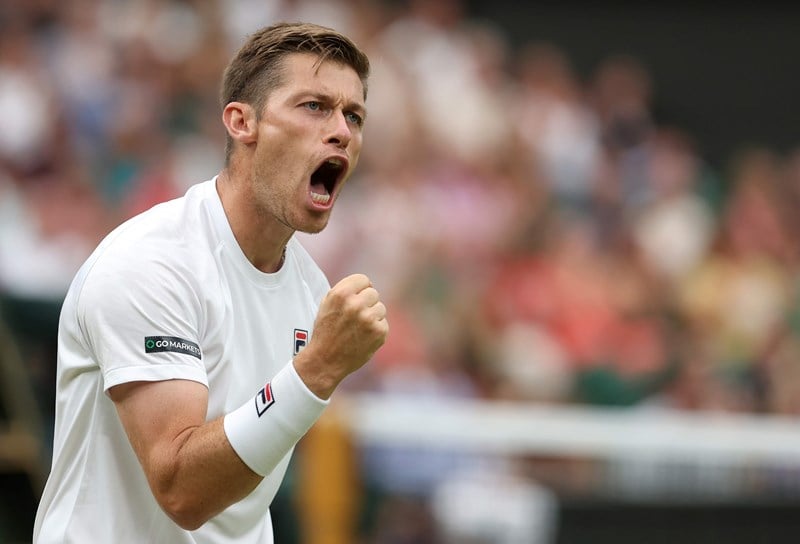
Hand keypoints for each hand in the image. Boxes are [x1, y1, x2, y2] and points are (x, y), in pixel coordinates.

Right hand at [294, 273, 387, 398]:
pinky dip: (376, 330)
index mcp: (340, 294)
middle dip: (367, 303)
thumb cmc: (325, 331)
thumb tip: (367, 284)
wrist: (325, 361)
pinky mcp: (379, 332)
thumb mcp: (327, 304)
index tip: (357, 297)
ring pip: (381, 307)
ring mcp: (368, 318)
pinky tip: (363, 337)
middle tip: (357, 316)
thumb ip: (345, 291)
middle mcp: (355, 304)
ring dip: (373, 316)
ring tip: (359, 328)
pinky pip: (384, 323)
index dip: (360, 289)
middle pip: (373, 293)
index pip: (363, 279)